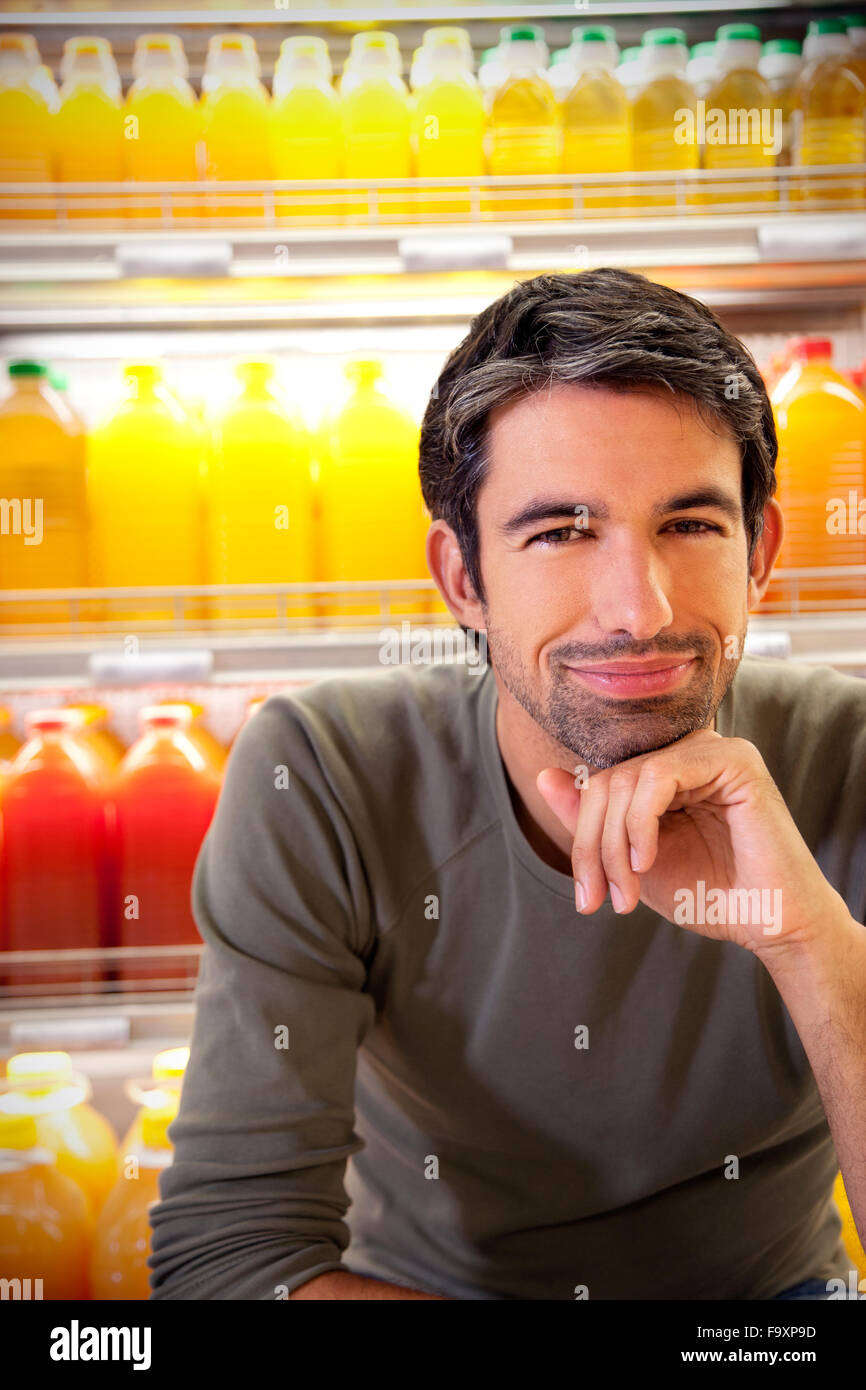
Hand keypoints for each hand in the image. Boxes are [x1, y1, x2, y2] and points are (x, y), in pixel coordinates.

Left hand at [535, 729, 846, 952]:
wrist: (769, 925)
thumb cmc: (709, 894)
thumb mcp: (632, 861)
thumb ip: (590, 821)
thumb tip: (544, 776)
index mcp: (666, 772)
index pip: (600, 785)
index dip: (582, 839)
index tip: (587, 897)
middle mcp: (687, 752)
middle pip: (608, 781)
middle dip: (594, 847)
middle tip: (600, 898)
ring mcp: (712, 750)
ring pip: (628, 779)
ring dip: (615, 843)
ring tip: (628, 890)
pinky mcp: (734, 759)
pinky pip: (660, 775)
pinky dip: (641, 822)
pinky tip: (647, 860)